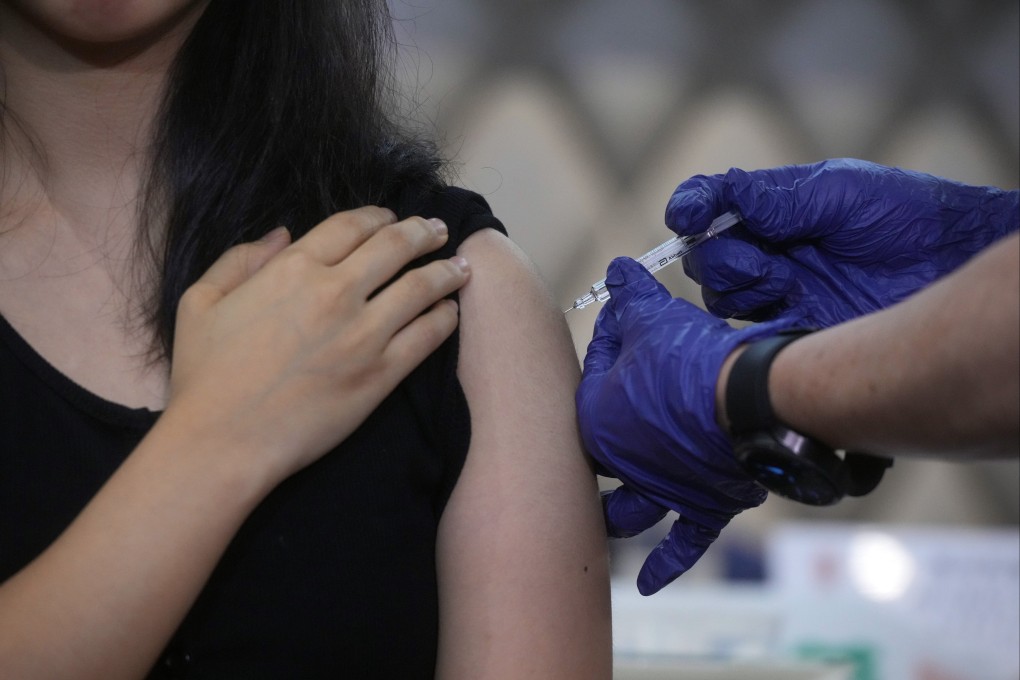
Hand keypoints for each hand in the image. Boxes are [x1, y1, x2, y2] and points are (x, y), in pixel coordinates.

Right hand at [168, 207, 469, 481]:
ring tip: (461, 266)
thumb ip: (240, 259)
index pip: (351, 226)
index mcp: (293, 268)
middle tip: (440, 230)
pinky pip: (427, 337)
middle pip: (395, 246)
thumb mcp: (200, 301)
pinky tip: (452, 312)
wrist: (223, 441)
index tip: (393, 217)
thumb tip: (282, 234)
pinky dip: (445, 319)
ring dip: (446, 271)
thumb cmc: (204, 375)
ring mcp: (363, 333)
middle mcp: (335, 292)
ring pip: (420, 287)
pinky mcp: (381, 374)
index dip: (378, 216)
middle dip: (423, 233)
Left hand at [576, 258, 789, 593]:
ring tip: (606, 516)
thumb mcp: (656, 317)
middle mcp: (622, 460)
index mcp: (596, 417)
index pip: (595, 376)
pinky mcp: (700, 507)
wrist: (747, 399)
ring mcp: (660, 488)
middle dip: (608, 434)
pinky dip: (663, 565)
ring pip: (630, 507)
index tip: (622, 329)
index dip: (609, 346)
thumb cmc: (693, 358)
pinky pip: (679, 545)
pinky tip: (647, 584)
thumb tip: (618, 268)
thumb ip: (633, 296)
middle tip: (614, 416)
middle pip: (608, 447)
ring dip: (619, 511)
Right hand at [666, 158, 1018, 326]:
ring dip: (739, 288)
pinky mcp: (794, 327)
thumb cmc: (907, 217)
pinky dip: (750, 321)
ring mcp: (780, 290)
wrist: (952, 266)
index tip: (684, 217)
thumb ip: (779, 199)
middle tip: (761, 261)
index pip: (714, 202)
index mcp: (776, 208)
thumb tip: (722, 196)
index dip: (691, 207)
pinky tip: (785, 310)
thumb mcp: (841, 194)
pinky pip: (746, 332)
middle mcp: (770, 249)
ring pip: (720, 295)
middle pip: (707, 256)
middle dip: (719, 257)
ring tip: (784, 284)